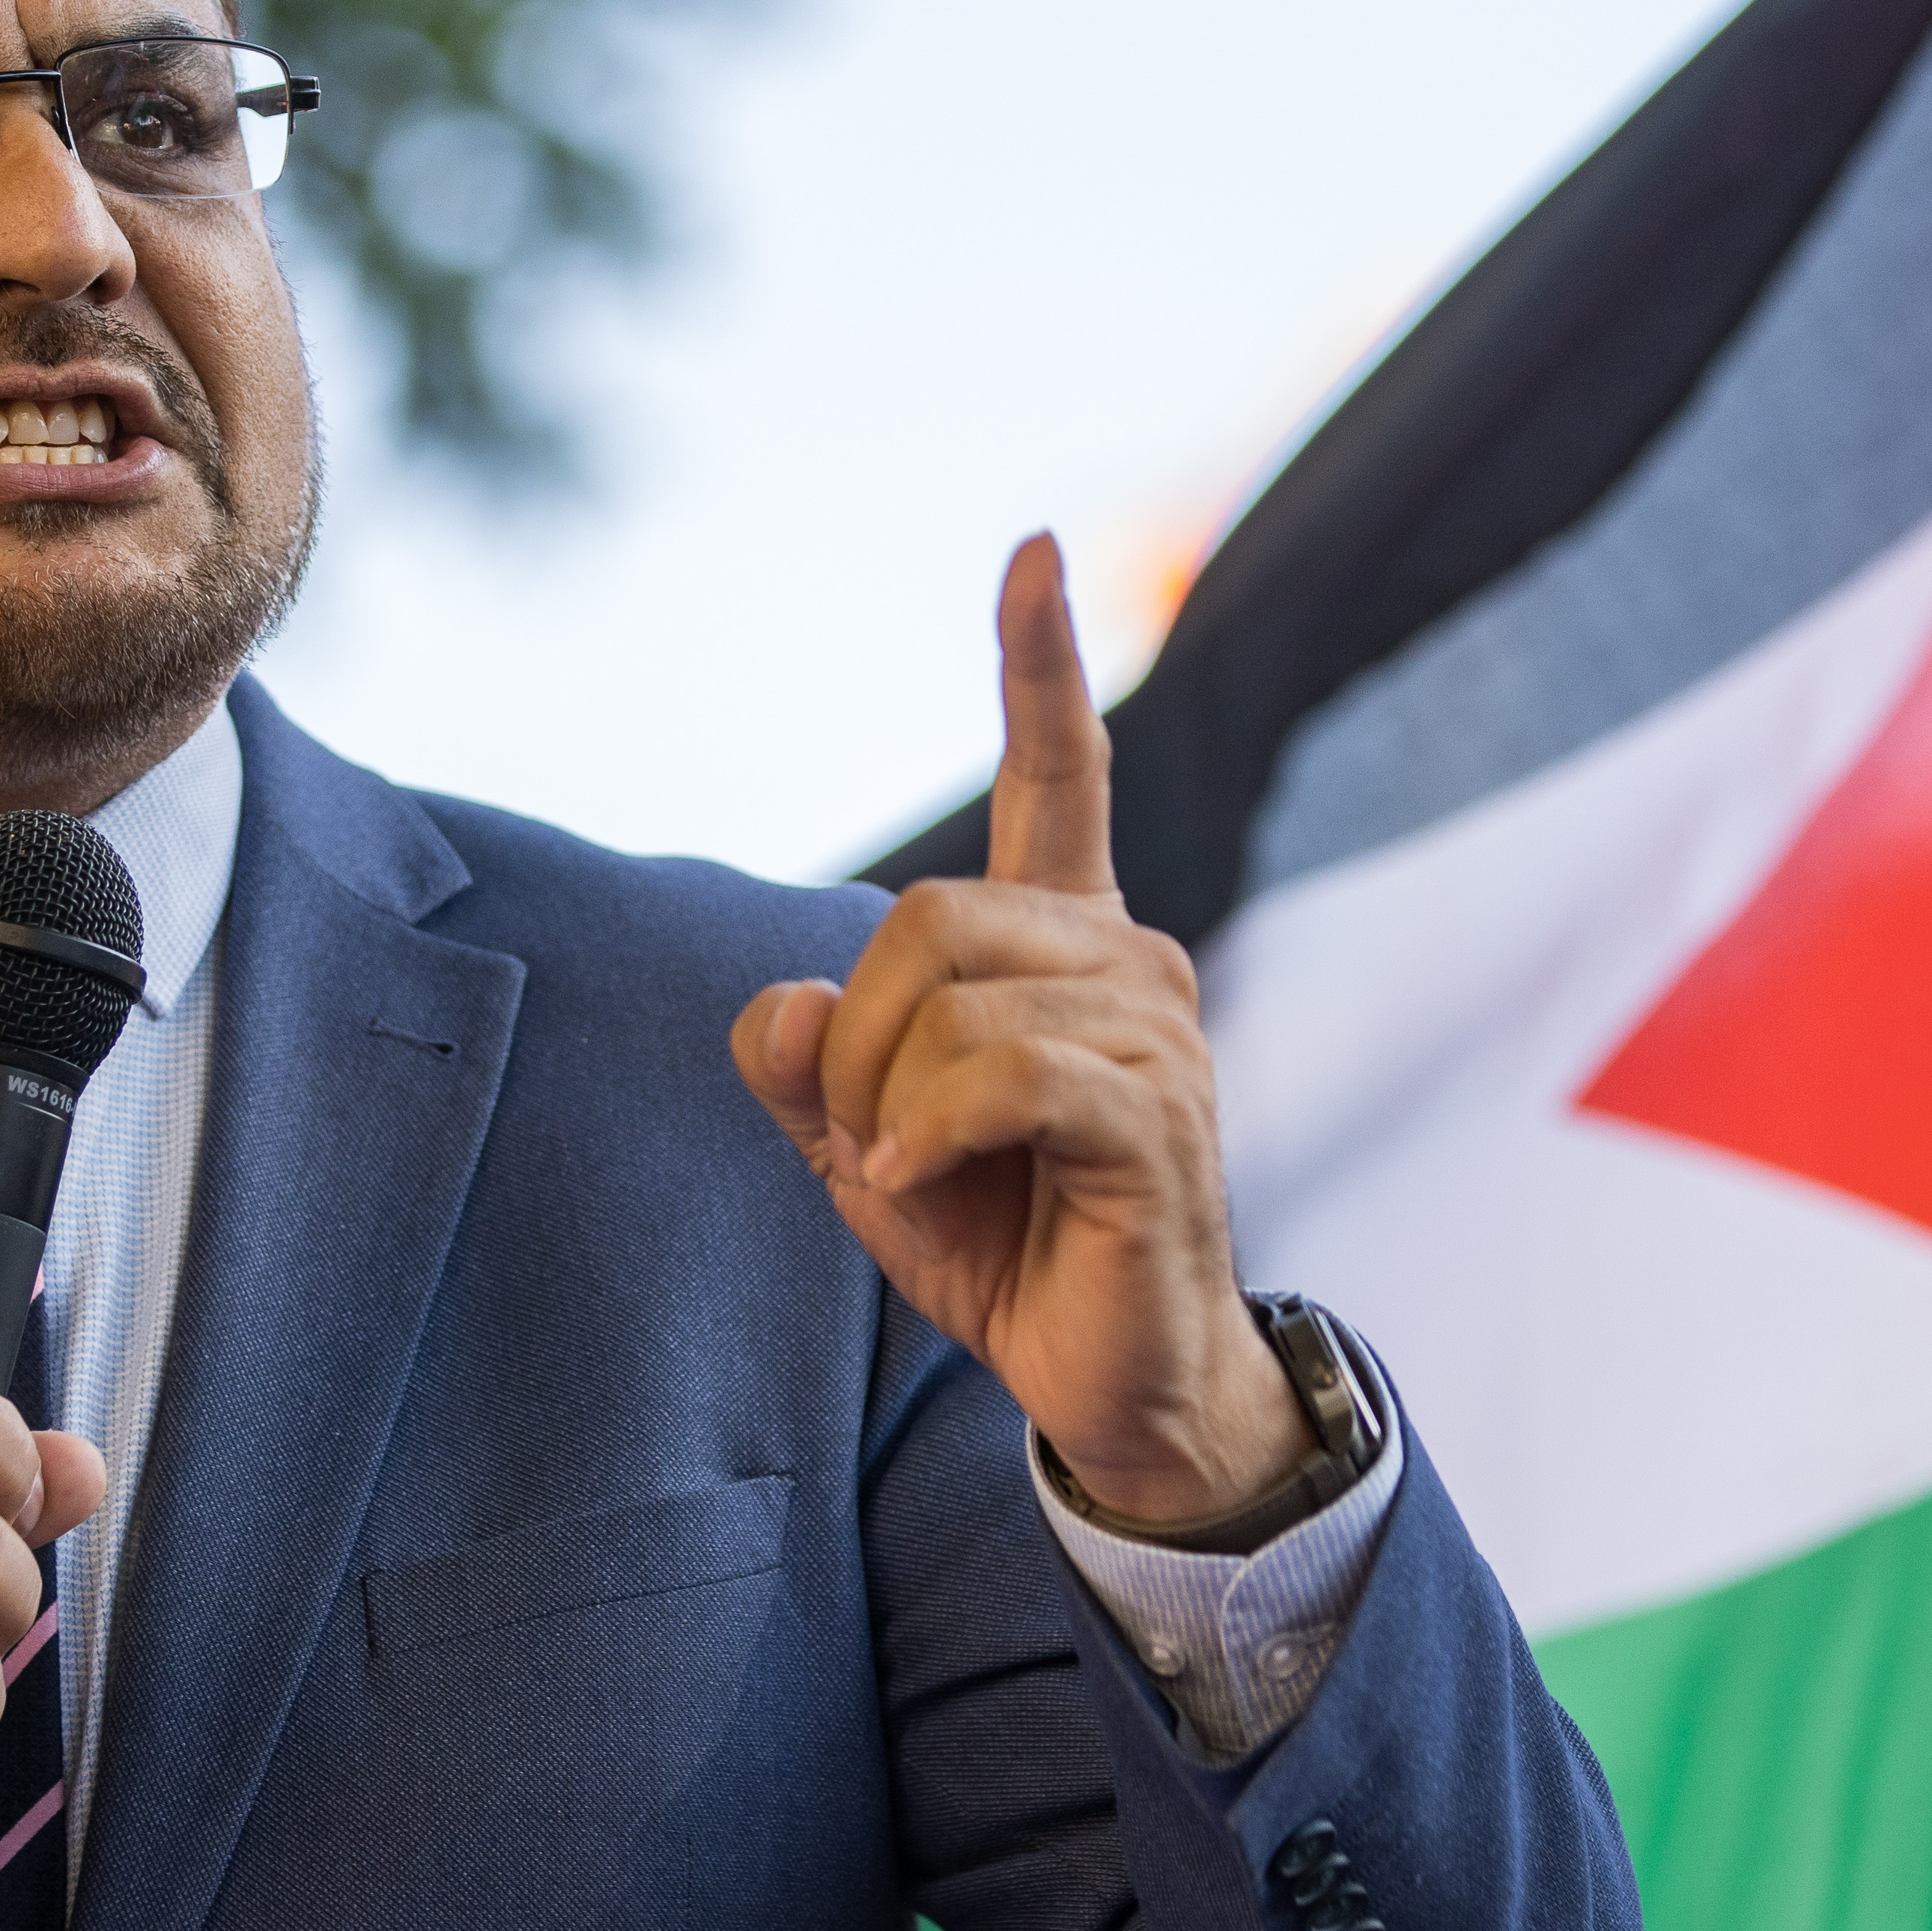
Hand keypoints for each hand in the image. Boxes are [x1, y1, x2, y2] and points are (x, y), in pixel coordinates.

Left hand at [732, 534, 1309, 1530]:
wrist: (1105, 1379)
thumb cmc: (997, 1243)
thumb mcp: (864, 1145)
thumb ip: (806, 1066)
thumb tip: (775, 1008)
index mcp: (1062, 943)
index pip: (1059, 772)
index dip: (1039, 662)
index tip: (1035, 551)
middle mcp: (1124, 959)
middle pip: (926, 915)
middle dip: (858, 1038)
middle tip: (870, 1138)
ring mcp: (1156, 1031)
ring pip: (954, 1000)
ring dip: (890, 1103)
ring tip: (921, 1176)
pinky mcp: (1154, 1116)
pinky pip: (998, 1074)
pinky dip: (927, 1135)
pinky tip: (928, 1183)